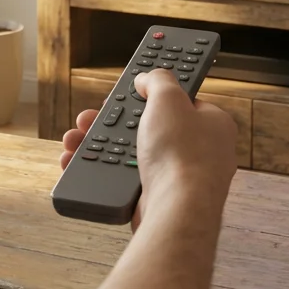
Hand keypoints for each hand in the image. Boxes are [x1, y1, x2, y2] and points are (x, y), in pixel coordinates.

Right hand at [59, 70, 236, 228]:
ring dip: (99, 147)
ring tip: (76, 139)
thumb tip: (148, 78)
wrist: (177, 210)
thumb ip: (158, 81)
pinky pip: (125, 182)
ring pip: (132, 156)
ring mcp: (178, 178)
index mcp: (212, 125)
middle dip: (114, 123)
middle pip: (149, 129)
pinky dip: (101, 173)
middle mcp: (200, 153)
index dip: (152, 94)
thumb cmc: (182, 154)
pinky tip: (80, 164)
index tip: (131, 91)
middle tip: (92, 117)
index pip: (180, 102)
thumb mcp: (169, 97)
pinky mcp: (158, 201)